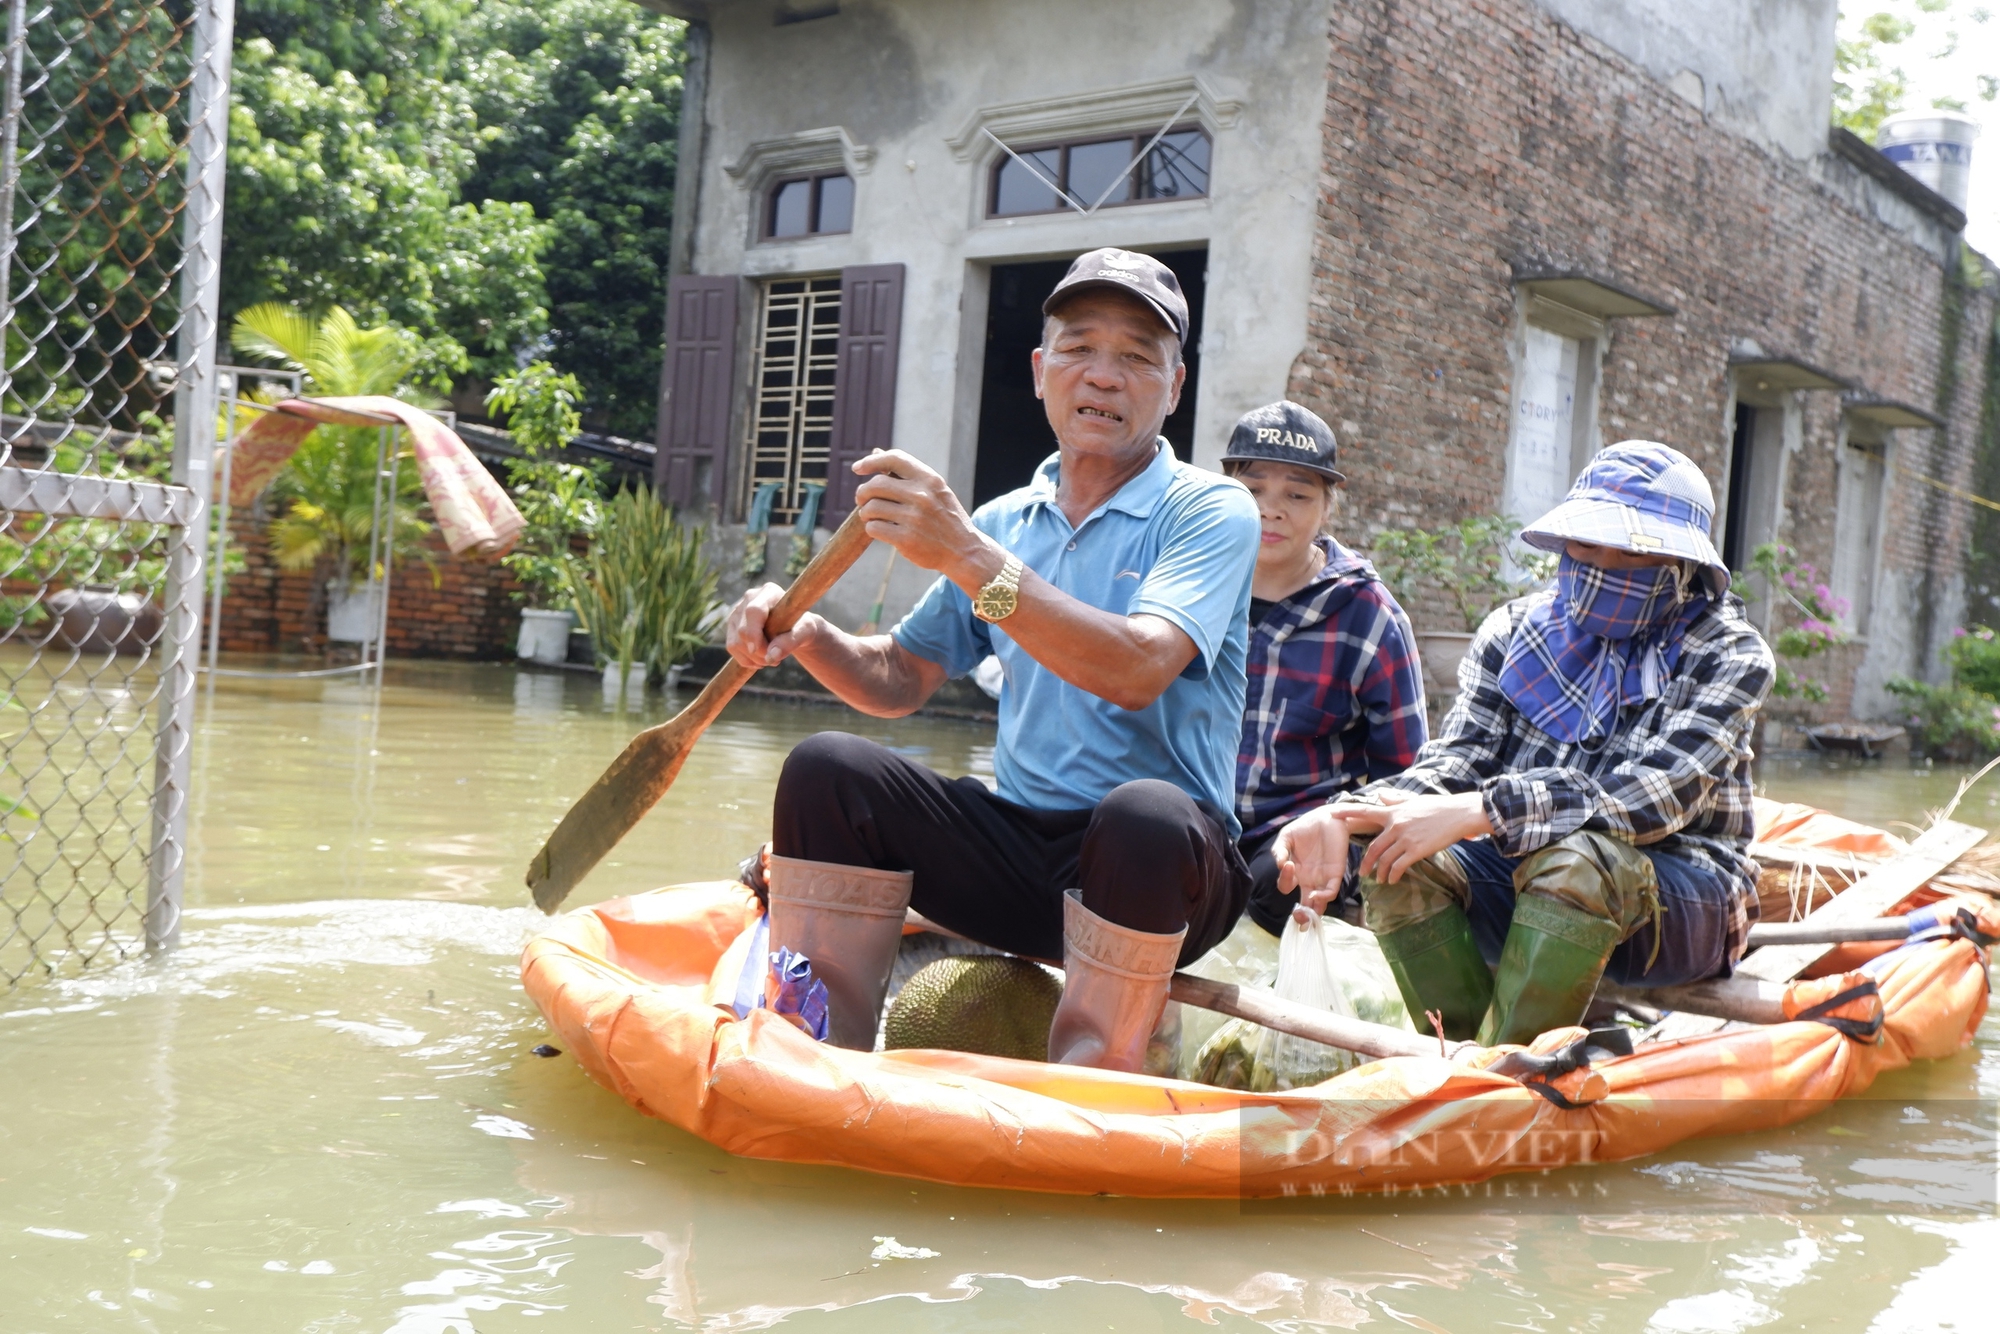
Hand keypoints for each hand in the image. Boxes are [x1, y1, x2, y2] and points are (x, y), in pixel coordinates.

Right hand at [724, 582, 829, 667]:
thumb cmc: (801, 626)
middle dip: (759, 652)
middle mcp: (749, 597)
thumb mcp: (804, 632)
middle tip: (777, 660)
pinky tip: (760, 660)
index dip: (754, 633)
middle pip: (743, 630)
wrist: (794, 627)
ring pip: (735, 642)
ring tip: (770, 659)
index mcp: (769, 592)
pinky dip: (746, 659)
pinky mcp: (732, 625)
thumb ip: (790, 642)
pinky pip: (732, 647)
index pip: (754, 611)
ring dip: (753, 658)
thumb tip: (771, 657)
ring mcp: (737, 610)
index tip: (762, 652)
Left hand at [852, 450, 1002, 588]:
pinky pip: (874, 528)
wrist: (964, 550)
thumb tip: (876, 452)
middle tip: (863, 500)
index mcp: (930, 480)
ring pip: (871, 507)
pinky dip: (871, 528)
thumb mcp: (935, 490)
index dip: (871, 461)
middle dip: (863, 493)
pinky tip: (878, 529)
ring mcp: (914, 518)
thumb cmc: (945, 518)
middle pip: (876, 485)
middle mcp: (922, 496)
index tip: (858, 468)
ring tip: (871, 516)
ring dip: (865, 512)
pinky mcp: (906, 539)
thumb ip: (907, 474)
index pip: (894, 459)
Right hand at [1271, 806, 1353, 914]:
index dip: (1284, 881)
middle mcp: (1307, 879)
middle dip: (1301, 917)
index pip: (1285, 887)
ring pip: (1318, 903)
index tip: (1287, 865)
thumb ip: (1279, 850)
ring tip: (1308, 913)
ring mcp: (1322, 878)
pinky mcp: (1336, 874)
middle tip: (1299, 921)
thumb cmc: (1306, 828)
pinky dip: (1323, 897)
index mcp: (1294, 872)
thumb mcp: (1287, 837)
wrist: (1327, 817)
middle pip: (1304, 904)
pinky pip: (1330, 891)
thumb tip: (1279, 864)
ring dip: (1314, 911)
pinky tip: (1316, 895)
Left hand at [1343, 789, 1492, 883]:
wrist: (1458, 814)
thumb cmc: (1438, 807)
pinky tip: (1392, 880)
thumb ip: (1395, 800)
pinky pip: (1398, 866)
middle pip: (1373, 847)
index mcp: (1393, 811)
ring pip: (1384, 859)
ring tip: (1379, 879)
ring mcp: (1405, 838)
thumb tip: (1381, 795)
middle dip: (1366, 862)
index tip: (1332, 814)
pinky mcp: (1416, 850)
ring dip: (1380, 872)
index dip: (1347, 813)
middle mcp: (1395, 825)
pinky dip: (1393, 875)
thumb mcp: (1413, 800)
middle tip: (1362, 873)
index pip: (1366, 811)